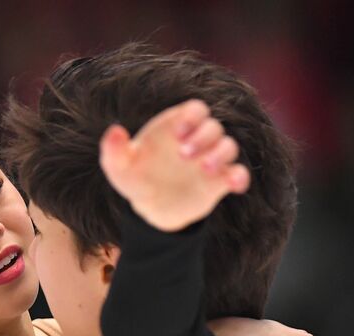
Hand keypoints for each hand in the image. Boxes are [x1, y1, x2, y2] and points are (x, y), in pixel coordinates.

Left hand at [100, 98, 250, 231]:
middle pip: (213, 127)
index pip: (195, 109)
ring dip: (221, 154)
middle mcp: (197, 139)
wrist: (150, 207)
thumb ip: (113, 150)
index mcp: (176, 127)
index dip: (192, 116)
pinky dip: (240, 177)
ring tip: (204, 169)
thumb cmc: (135, 178)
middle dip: (203, 137)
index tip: (178, 133)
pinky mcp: (220, 180)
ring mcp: (210, 158)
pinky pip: (239, 173)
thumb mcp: (118, 167)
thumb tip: (114, 131)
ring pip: (229, 146)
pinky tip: (233, 184)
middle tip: (183, 155)